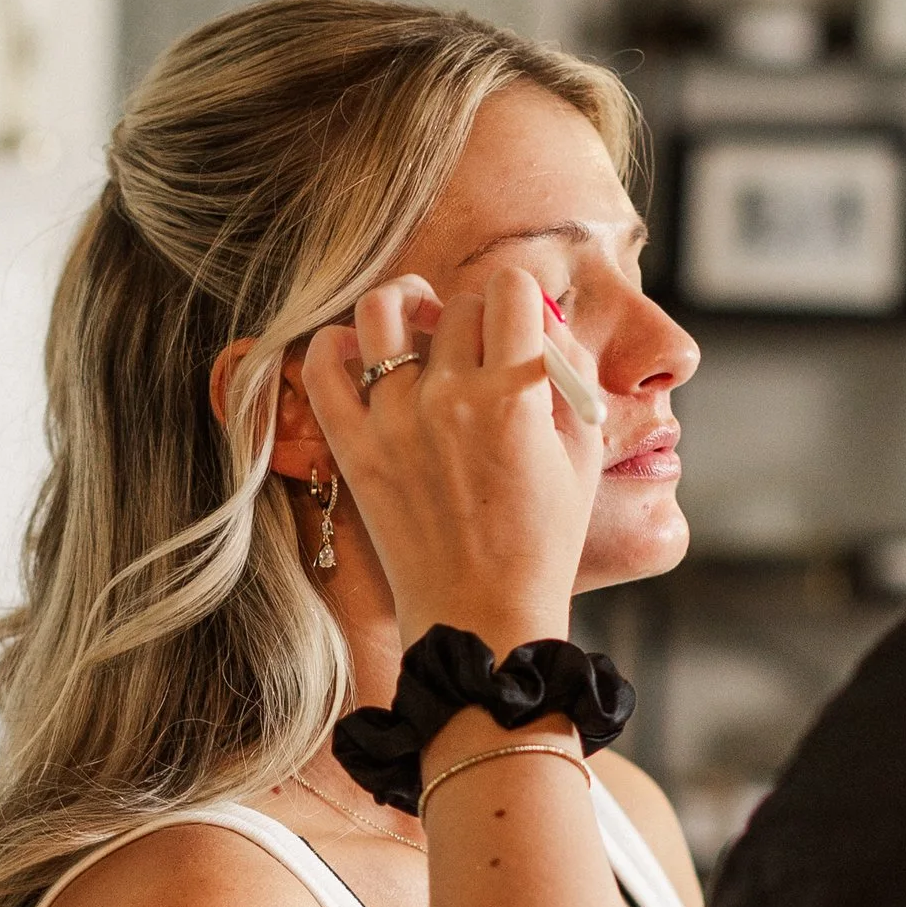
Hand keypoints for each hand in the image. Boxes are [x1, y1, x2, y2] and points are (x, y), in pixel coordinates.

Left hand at [305, 265, 601, 648]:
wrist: (481, 617)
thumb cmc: (542, 542)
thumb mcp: (583, 454)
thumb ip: (569, 373)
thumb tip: (544, 320)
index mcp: (514, 396)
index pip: (512, 289)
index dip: (521, 300)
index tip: (520, 326)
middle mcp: (450, 398)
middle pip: (456, 305)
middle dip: (475, 318)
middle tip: (481, 352)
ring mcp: (393, 421)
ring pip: (382, 312)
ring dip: (405, 306)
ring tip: (418, 325)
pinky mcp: (354, 449)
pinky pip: (322, 369)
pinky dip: (334, 346)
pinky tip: (357, 352)